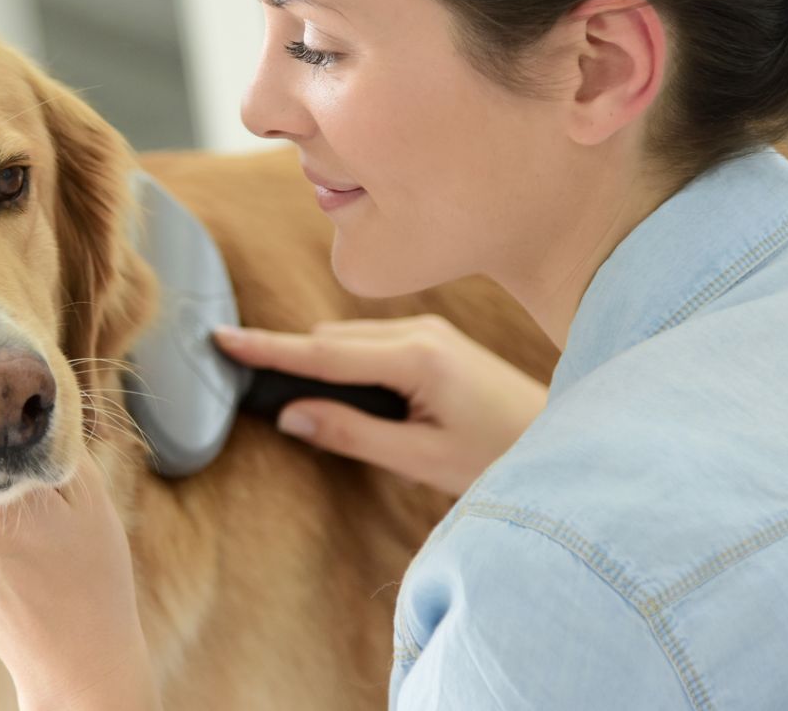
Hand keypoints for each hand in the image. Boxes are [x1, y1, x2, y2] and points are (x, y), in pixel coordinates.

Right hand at [212, 315, 546, 497]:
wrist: (565, 443)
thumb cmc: (497, 459)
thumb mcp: (421, 459)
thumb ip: (352, 434)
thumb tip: (290, 414)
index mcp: (418, 358)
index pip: (324, 351)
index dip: (268, 347)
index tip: (222, 336)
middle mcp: (422, 331)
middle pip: (331, 338)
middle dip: (291, 358)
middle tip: (249, 384)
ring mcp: (430, 330)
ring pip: (348, 337)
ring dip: (321, 362)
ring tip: (299, 400)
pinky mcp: (435, 339)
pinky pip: (371, 341)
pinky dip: (346, 362)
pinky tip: (345, 393)